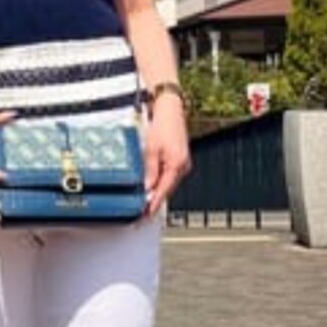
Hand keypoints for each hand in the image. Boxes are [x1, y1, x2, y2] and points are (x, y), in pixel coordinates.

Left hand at [144, 95, 190, 217]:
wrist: (171, 111)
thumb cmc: (162, 125)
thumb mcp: (151, 149)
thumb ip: (150, 170)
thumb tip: (147, 187)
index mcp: (176, 165)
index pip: (163, 190)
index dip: (154, 204)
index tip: (146, 215)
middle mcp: (182, 167)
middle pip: (167, 190)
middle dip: (155, 202)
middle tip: (143, 215)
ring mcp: (183, 164)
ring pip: (169, 184)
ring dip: (158, 194)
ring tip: (146, 205)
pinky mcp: (180, 160)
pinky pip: (170, 177)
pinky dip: (162, 184)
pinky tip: (154, 189)